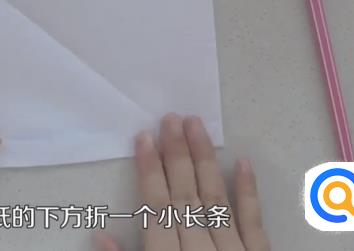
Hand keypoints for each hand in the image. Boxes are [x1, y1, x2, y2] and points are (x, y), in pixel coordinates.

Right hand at [94, 114, 269, 250]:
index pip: (156, 208)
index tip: (144, 137)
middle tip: (171, 118)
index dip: (149, 171)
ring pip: (217, 200)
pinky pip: (255, 222)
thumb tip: (99, 235)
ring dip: (206, 161)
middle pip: (186, 196)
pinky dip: (248, 192)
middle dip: (176, 155)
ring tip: (196, 126)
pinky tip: (242, 162)